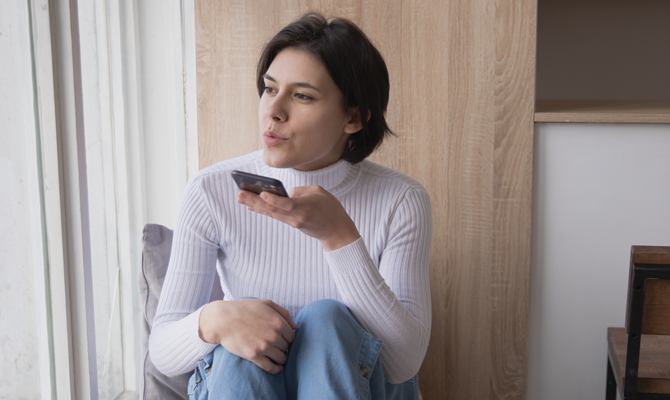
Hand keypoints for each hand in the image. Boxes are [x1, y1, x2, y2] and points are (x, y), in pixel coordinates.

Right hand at [199, 299, 297, 373]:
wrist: (222, 319)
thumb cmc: (244, 309)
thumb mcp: (266, 303)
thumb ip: (283, 313)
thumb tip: (295, 326)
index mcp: (278, 322)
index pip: (292, 336)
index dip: (288, 338)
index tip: (283, 340)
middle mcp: (274, 335)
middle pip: (287, 347)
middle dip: (283, 347)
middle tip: (278, 347)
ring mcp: (264, 346)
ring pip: (281, 358)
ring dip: (281, 358)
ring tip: (277, 357)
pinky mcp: (254, 356)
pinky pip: (270, 367)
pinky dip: (276, 369)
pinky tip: (277, 368)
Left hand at [238, 186, 359, 251]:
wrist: (336, 231)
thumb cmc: (330, 209)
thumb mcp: (320, 192)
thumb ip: (300, 190)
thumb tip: (285, 193)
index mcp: (306, 207)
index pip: (287, 204)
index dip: (274, 199)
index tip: (262, 193)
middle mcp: (297, 216)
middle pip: (273, 209)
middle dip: (255, 201)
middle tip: (240, 193)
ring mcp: (293, 221)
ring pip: (271, 212)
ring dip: (254, 205)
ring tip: (240, 198)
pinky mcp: (292, 223)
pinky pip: (275, 216)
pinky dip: (263, 210)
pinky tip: (251, 207)